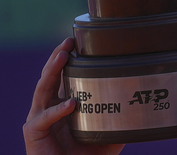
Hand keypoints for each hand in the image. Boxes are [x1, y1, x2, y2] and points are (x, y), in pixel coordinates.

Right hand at [23, 38, 124, 154]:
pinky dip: (57, 111)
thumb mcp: (108, 136)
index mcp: (63, 104)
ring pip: (42, 90)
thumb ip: (120, 121)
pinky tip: (70, 104)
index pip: (63, 77)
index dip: (68, 59)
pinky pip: (44, 118)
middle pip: (50, 76)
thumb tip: (143, 106)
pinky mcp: (33, 133)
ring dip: (52, 71)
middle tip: (68, 41)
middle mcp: (48, 107)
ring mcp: (38, 118)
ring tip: (62, 57)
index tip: (78, 42)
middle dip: (57, 56)